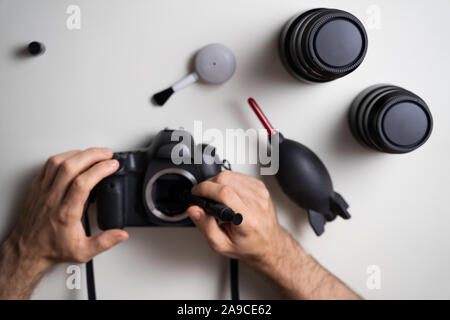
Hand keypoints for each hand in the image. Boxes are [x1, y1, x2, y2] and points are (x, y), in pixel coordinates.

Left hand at [2, 149, 128, 284]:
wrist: (27, 251)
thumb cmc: (51, 249)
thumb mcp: (83, 252)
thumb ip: (105, 242)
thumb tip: (121, 234)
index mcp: (66, 213)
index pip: (83, 183)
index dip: (100, 170)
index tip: (112, 165)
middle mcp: (53, 199)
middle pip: (71, 167)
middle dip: (92, 155)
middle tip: (106, 154)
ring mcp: (43, 191)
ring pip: (58, 162)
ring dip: (78, 153)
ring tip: (93, 153)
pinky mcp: (37, 187)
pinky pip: (48, 165)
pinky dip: (64, 156)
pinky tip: (74, 157)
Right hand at [186, 171, 284, 268]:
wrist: (268, 244)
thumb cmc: (248, 245)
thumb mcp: (221, 245)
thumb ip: (205, 226)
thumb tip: (194, 210)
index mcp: (247, 219)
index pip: (224, 193)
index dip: (205, 189)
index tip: (196, 192)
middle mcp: (256, 203)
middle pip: (225, 179)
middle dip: (209, 185)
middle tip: (205, 197)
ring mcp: (260, 193)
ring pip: (231, 174)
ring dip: (218, 182)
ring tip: (217, 197)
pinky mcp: (261, 187)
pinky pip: (239, 175)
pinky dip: (229, 182)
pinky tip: (228, 193)